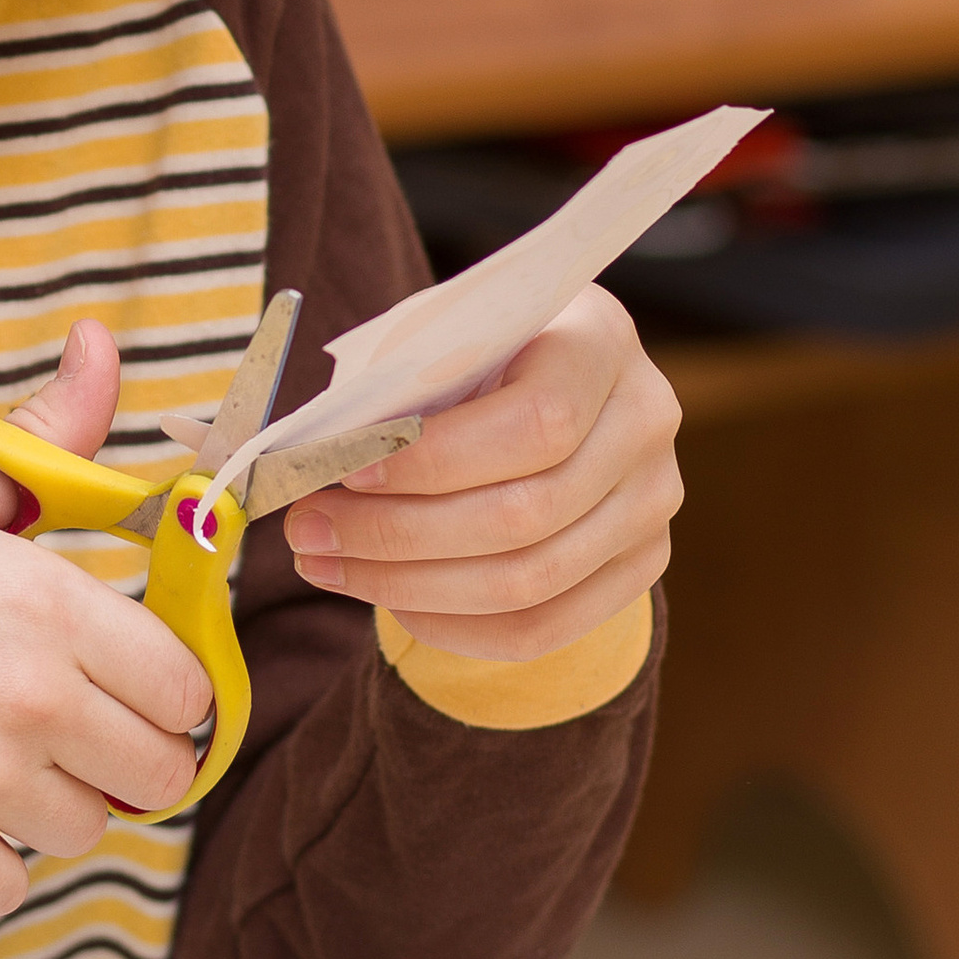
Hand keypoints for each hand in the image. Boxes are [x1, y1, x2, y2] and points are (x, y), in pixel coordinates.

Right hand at [0, 319, 209, 917]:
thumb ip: (37, 440)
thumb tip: (103, 346)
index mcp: (41, 595)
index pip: (185, 686)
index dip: (156, 688)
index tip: (110, 680)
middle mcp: (27, 691)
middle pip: (158, 772)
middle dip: (115, 752)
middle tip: (46, 726)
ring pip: (86, 829)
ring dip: (45, 804)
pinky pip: (8, 882)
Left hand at [280, 284, 681, 662]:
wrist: (552, 371)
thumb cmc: (477, 345)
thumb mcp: (443, 330)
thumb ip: (400, 382)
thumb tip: (320, 458)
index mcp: (600, 341)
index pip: (536, 423)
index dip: (434, 460)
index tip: (345, 471)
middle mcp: (644, 422)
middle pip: (526, 515)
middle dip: (397, 533)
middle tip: (307, 530)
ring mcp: (651, 503)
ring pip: (529, 582)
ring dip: (408, 585)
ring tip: (328, 564)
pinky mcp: (638, 564)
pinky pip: (542, 628)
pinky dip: (452, 626)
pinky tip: (389, 599)